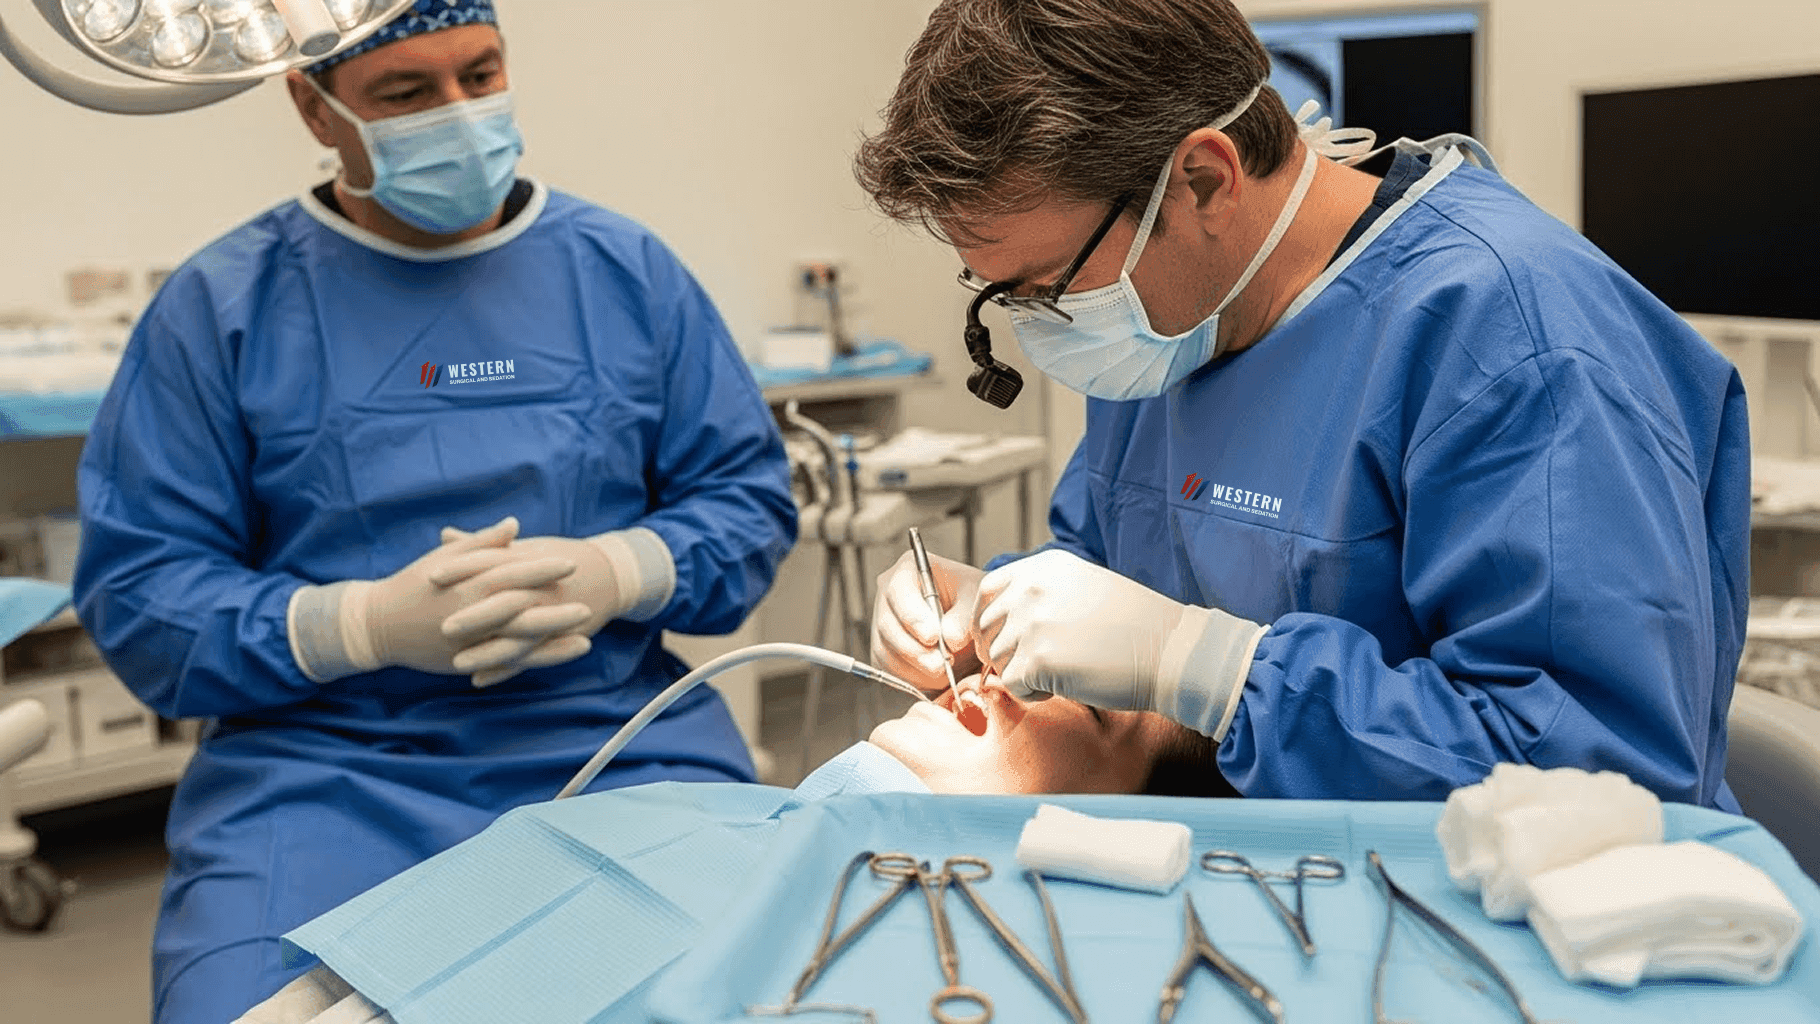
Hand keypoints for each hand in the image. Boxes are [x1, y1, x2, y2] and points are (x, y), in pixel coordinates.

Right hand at [349, 517, 592, 676]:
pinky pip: (507, 663)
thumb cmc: (414, 584)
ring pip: (518, 642)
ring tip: (586, 633)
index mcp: (466, 584)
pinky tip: (562, 655)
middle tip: (588, 603)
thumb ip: (482, 543)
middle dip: (555, 608)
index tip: (570, 562)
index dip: (542, 568)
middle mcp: (470, 615)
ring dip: (553, 638)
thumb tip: (514, 523)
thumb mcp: (446, 558)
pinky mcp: (468, 661)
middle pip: (520, 612)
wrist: (379, 625)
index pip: (511, 574)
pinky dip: (537, 660)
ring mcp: (469, 642)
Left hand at [436, 528, 640, 685]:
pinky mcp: (560, 637)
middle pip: (506, 602)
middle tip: (443, 627)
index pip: (492, 562)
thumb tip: (444, 534)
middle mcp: (540, 589)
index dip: (462, 569)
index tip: (431, 577)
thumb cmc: (560, 556)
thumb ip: (482, 545)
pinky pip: (532, 657)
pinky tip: (479, 680)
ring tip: (458, 664)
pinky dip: (506, 669)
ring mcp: (551, 615)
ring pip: (519, 637)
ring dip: (489, 652)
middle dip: (475, 616)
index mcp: (528, 562)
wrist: (610, 574)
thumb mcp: (523, 547)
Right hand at [870, 549, 983, 692]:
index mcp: (908, 569)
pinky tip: (934, 678)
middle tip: (941, 665)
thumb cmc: (970, 598)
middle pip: (888, 625)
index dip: (913, 617)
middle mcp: (888, 595)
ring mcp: (882, 623)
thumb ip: (965, 616)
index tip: (933, 637)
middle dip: (916, 650)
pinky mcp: (884, 649)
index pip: (900, 591)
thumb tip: (950, 639)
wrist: (968, 618)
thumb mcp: (977, 598)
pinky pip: (888, 669)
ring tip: (944, 673)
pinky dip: (911, 678)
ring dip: (915, 668)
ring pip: (886, 651)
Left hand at [972, 549, 1191, 712]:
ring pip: (995, 660)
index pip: (988, 591)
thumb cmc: (1134, 627)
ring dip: (1021, 674)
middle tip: (1040, 666)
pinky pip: (1010, 685)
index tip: (1008, 641)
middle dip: (1004, 652)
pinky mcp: (1037, 659)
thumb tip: (997, 620)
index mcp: (1042, 567)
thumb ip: (1040, 595)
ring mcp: (1032, 622)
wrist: (1171, 652)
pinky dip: (1032, 694)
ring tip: (1061, 673)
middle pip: (985, 628)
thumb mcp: (1082, 588)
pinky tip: (1064, 687)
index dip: (991, 621)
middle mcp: (1031, 588)